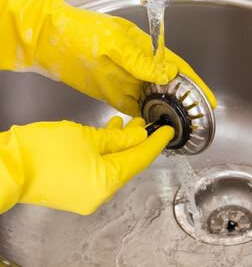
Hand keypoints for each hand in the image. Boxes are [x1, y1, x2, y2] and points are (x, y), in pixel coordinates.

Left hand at [0, 0, 216, 115]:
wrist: (49, 40)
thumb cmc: (81, 30)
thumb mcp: (113, 42)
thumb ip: (140, 60)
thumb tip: (168, 72)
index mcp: (145, 50)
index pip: (177, 68)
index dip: (194, 84)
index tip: (208, 99)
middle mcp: (140, 67)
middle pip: (169, 87)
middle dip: (184, 102)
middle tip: (197, 119)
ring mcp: (127, 81)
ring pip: (154, 100)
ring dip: (165, 112)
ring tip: (179, 128)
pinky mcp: (114, 93)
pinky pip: (134, 108)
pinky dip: (144, 118)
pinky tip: (151, 128)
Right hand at [0, 117, 172, 214]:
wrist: (5, 166)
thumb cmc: (43, 150)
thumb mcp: (87, 137)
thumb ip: (118, 138)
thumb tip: (139, 135)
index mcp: (106, 182)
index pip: (140, 160)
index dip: (156, 143)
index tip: (168, 131)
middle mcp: (100, 194)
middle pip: (127, 164)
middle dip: (137, 141)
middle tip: (146, 122)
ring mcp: (86, 196)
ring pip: (112, 166)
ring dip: (120, 145)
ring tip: (126, 124)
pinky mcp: (75, 191)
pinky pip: (98, 171)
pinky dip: (104, 154)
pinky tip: (107, 135)